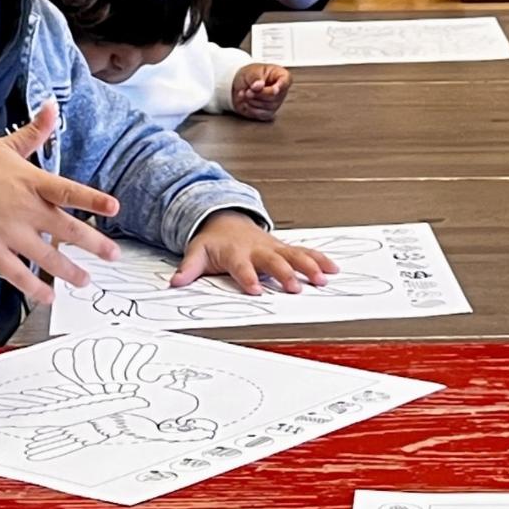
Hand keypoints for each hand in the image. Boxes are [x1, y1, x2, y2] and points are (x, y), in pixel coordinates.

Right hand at [0, 100, 121, 304]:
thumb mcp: (5, 145)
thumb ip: (35, 131)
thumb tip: (52, 106)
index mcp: (30, 182)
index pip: (68, 191)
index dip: (93, 200)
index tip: (114, 208)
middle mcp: (24, 210)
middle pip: (66, 230)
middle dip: (93, 244)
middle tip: (113, 255)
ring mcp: (8, 234)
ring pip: (46, 258)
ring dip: (69, 272)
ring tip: (85, 281)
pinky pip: (18, 275)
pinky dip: (34, 289)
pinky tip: (48, 297)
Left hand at [170, 211, 336, 293]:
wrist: (226, 219)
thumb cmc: (215, 241)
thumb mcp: (197, 252)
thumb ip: (189, 268)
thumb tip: (175, 282)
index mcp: (236, 252)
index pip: (242, 266)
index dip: (248, 278)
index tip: (255, 290)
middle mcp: (258, 249)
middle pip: (273, 261)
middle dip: (285, 273)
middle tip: (295, 287)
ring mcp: (273, 247)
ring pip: (294, 255)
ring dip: (309, 266)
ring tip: (322, 279)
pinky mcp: (284, 248)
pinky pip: (304, 252)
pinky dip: (319, 259)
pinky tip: (333, 268)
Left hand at [230, 63, 291, 119]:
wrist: (242, 86)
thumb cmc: (251, 75)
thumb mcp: (251, 71)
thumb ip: (255, 77)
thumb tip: (259, 86)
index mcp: (282, 76)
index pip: (286, 82)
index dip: (279, 87)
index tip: (270, 88)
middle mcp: (282, 91)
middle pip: (274, 96)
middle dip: (258, 94)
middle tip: (248, 91)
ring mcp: (276, 103)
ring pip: (267, 106)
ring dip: (252, 101)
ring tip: (244, 94)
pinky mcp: (269, 112)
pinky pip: (261, 114)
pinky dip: (251, 108)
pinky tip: (246, 101)